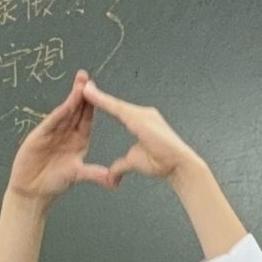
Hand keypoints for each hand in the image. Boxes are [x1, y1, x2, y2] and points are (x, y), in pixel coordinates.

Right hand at [6, 70, 114, 201]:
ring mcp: (52, 133)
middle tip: (87, 77)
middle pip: (76, 110)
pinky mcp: (40, 136)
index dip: (93, 105)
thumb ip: (94, 174)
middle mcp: (66, 134)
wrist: (32, 191)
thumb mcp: (77, 176)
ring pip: (65, 112)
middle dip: (82, 93)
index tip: (100, 91)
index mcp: (78, 141)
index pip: (87, 119)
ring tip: (80, 82)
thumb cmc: (53, 183)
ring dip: (73, 98)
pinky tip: (67, 103)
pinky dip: (60, 112)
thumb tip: (113, 181)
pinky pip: (53, 122)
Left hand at [84, 80, 204, 183]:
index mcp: (142, 122)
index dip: (104, 103)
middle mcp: (144, 114)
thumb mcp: (134, 162)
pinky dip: (103, 100)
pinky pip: (117, 108)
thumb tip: (112, 177)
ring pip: (115, 103)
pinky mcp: (141, 117)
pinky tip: (90, 94)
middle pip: (116, 104)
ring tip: (82, 87)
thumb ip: (121, 166)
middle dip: (98, 95)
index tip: (89, 96)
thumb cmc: (163, 164)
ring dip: (98, 95)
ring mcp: (144, 114)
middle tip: (82, 84)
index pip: (118, 111)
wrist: (179, 166)